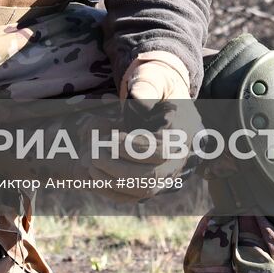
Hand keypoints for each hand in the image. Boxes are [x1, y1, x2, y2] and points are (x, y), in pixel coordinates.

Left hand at [88, 51, 196, 201]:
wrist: (163, 99)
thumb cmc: (156, 85)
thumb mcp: (154, 77)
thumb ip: (147, 85)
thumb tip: (139, 101)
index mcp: (182, 134)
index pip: (159, 151)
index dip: (133, 147)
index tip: (110, 137)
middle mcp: (178, 159)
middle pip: (151, 178)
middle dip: (118, 169)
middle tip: (94, 155)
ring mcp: (167, 173)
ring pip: (143, 191)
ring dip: (113, 182)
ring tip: (91, 165)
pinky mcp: (153, 182)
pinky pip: (135, 196)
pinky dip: (112, 191)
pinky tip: (94, 176)